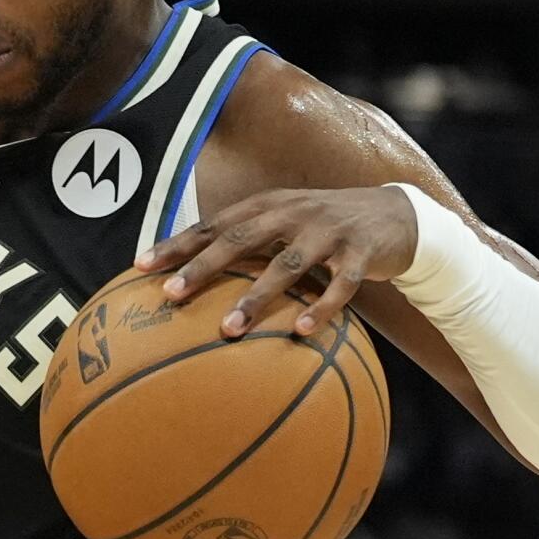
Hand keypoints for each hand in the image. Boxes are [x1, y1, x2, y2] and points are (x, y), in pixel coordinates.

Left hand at [134, 186, 417, 337]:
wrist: (399, 215)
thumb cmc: (325, 228)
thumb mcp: (285, 224)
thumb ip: (246, 243)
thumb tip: (190, 275)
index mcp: (267, 206)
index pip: (213, 224)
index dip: (177, 244)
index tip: (138, 266)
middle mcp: (293, 212)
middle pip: (240, 239)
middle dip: (203, 267)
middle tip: (171, 295)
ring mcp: (328, 231)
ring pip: (287, 265)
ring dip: (255, 298)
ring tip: (227, 329)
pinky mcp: (362, 252)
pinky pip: (340, 284)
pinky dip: (320, 308)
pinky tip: (300, 332)